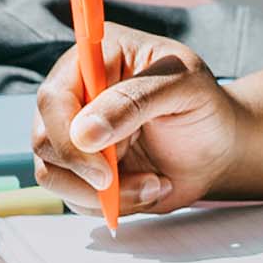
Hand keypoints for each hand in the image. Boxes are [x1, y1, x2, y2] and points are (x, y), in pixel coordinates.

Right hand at [33, 25, 244, 216]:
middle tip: (139, 181)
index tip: (104, 167)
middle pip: (44, 140)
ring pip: (53, 174)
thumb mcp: (185, 86)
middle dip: (88, 172)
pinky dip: (113, 204)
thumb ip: (136, 100)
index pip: (54, 97)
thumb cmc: (204, 104)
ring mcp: (74, 135)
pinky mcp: (82, 169)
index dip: (67, 135)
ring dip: (105, 194)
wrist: (218, 145)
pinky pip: (74, 198)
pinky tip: (151, 187)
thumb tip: (84, 133)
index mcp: (94, 58)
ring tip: (156, 183)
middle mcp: (75, 95)